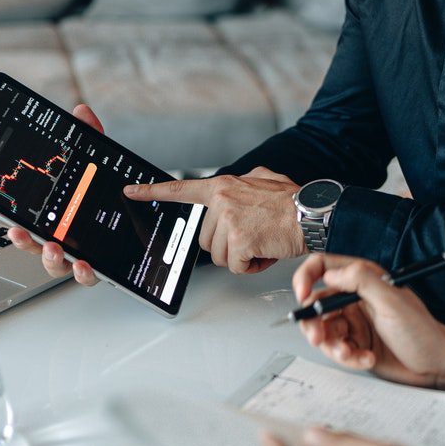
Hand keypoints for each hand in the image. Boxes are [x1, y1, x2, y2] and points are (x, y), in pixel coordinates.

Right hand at [6, 104, 101, 285]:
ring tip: (57, 250)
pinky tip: (85, 266)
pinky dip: (85, 274)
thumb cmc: (108, 188)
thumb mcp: (100, 161)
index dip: (18, 229)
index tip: (11, 225)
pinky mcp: (103, 265)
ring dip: (53, 261)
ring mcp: (81, 254)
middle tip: (25, 234)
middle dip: (28, 244)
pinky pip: (89, 276)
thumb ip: (90, 137)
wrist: (142, 208)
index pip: (31, 224)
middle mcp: (64, 239)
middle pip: (37, 248)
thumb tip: (81, 111)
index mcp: (56, 217)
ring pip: (58, 267)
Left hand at [123, 167, 303, 273]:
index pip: (180, 189)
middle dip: (227, 246)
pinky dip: (251, 266)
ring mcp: (228, 220)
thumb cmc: (294, 202)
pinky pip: (235, 266)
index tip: (130, 192)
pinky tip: (265, 251)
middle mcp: (221, 200)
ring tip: (262, 243)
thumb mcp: (265, 179)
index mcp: (223, 186)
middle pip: (205, 240)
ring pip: (218, 256)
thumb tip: (236, 189)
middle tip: (252, 237)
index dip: (152, 192)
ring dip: (240, 257)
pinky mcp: (239, 240)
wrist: (314, 214)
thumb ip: (243, 184)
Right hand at [292, 254, 444, 392]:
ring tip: (350, 353)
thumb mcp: (392, 300)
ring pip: (324, 331)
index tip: (302, 295)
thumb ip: (361, 281)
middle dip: (314, 323)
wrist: (437, 365)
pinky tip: (367, 358)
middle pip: (316, 305)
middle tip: (318, 337)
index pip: (323, 267)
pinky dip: (348, 357)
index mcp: (363, 280)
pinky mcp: (356, 345)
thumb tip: (331, 273)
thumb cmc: (422, 331)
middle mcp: (355, 299)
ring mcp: (355, 323)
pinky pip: (337, 351)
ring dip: (332, 345)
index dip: (306, 278)